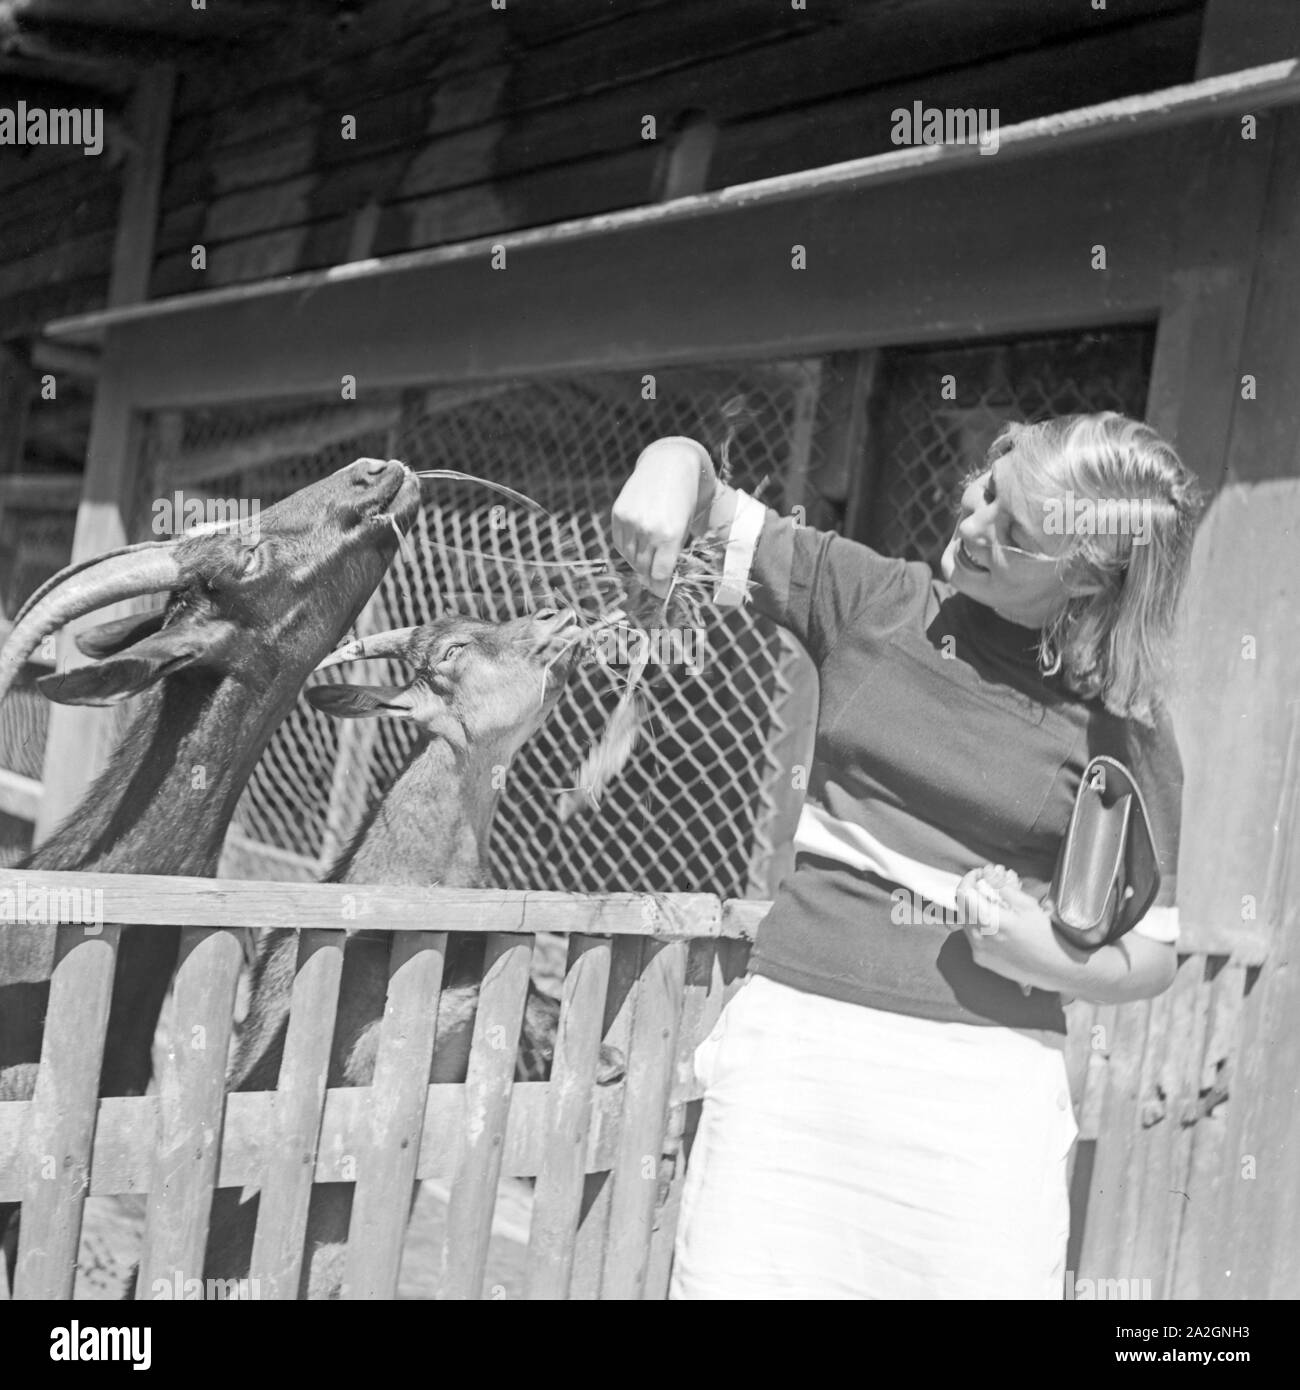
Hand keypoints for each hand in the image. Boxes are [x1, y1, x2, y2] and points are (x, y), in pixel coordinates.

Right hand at [610, 437, 713, 597]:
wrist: (670, 464)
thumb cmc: (683, 500)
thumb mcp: (683, 528)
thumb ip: (671, 554)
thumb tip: (655, 582)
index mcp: (670, 535)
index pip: (659, 574)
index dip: (660, 586)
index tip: (661, 591)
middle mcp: (648, 530)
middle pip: (644, 568)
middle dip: (650, 576)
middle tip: (654, 579)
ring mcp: (631, 521)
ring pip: (630, 557)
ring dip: (639, 562)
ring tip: (648, 557)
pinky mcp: (619, 514)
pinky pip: (620, 543)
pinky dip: (627, 548)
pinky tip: (637, 543)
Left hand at [954, 864, 1058, 992]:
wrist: (1054, 969)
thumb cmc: (1046, 937)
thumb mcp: (1028, 906)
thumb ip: (1002, 887)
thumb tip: (987, 872)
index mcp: (991, 922)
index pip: (963, 894)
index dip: (969, 879)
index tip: (979, 874)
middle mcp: (980, 938)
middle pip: (962, 907)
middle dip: (971, 892)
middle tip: (986, 885)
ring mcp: (978, 950)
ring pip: (965, 921)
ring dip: (974, 908)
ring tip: (993, 903)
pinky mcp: (981, 959)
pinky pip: (972, 936)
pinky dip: (978, 925)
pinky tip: (995, 923)